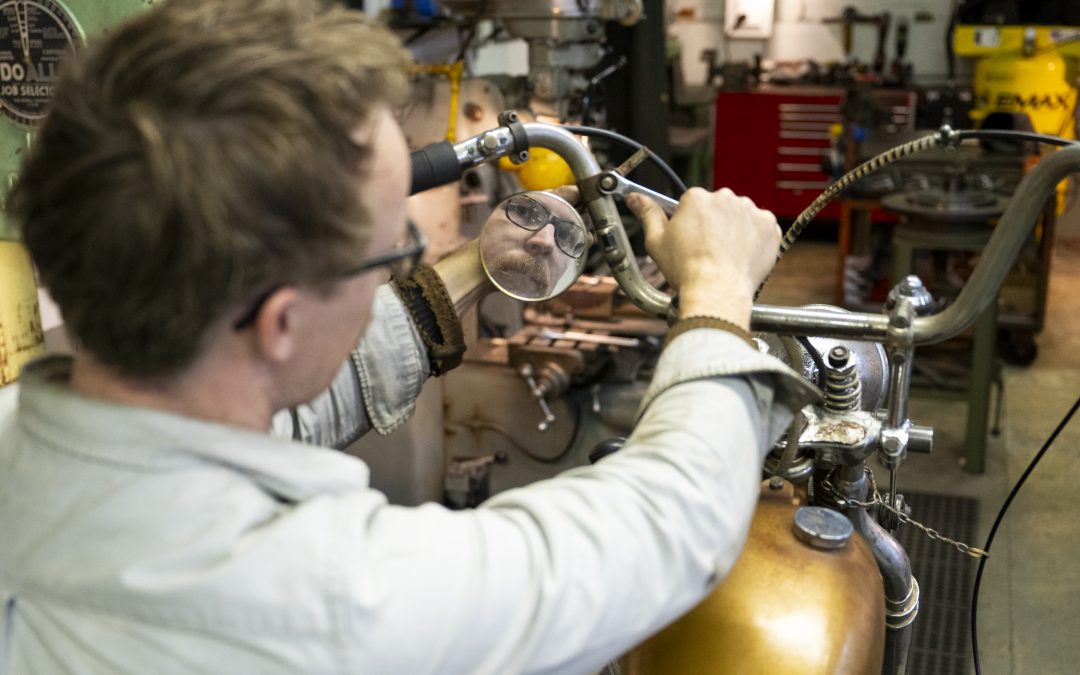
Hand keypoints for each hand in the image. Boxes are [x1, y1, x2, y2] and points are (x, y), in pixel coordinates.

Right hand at [627, 187, 779, 327]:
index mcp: (697, 198)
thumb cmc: (687, 270)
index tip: (691, 238)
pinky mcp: (769, 226)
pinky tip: (741, 256)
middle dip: (714, 224)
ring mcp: (750, 211)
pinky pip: (761, 227)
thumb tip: (636, 199)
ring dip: (734, 230)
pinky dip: (754, 239)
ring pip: (740, 216)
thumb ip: (648, 214)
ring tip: (725, 256)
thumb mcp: (656, 242)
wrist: (717, 291)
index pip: (693, 203)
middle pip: (718, 207)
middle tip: (707, 250)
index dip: (690, 223)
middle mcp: (725, 198)